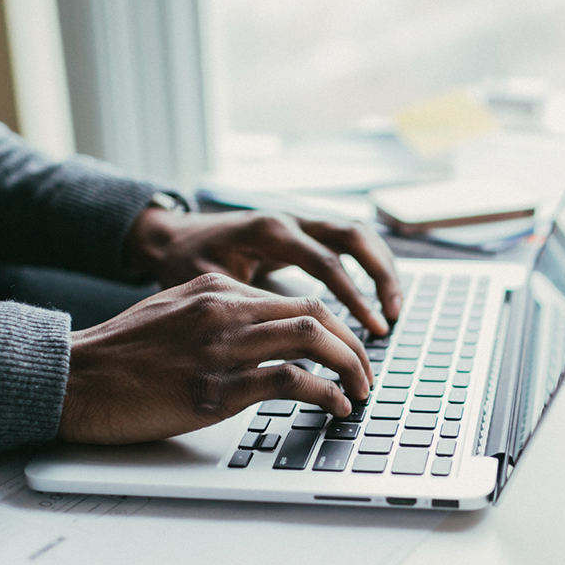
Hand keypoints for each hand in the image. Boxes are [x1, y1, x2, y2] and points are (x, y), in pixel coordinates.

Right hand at [59, 273, 371, 444]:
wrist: (71, 377)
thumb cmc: (118, 353)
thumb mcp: (171, 312)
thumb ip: (216, 313)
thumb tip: (260, 333)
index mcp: (214, 288)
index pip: (295, 299)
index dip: (332, 326)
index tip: (346, 349)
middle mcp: (223, 309)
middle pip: (315, 313)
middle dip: (353, 344)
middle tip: (366, 371)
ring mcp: (221, 348)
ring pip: (311, 339)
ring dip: (350, 366)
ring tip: (361, 390)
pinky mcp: (215, 389)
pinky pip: (290, 381)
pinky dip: (324, 393)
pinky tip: (334, 406)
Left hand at [126, 209, 401, 335]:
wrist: (171, 236)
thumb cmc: (185, 261)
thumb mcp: (206, 284)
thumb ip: (244, 306)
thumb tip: (277, 345)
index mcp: (269, 232)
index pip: (326, 263)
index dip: (354, 298)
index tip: (371, 329)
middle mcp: (290, 219)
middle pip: (353, 236)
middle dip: (381, 275)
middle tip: (392, 315)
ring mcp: (298, 220)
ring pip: (356, 233)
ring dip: (381, 267)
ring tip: (393, 308)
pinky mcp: (302, 229)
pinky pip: (346, 239)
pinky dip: (367, 263)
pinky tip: (375, 293)